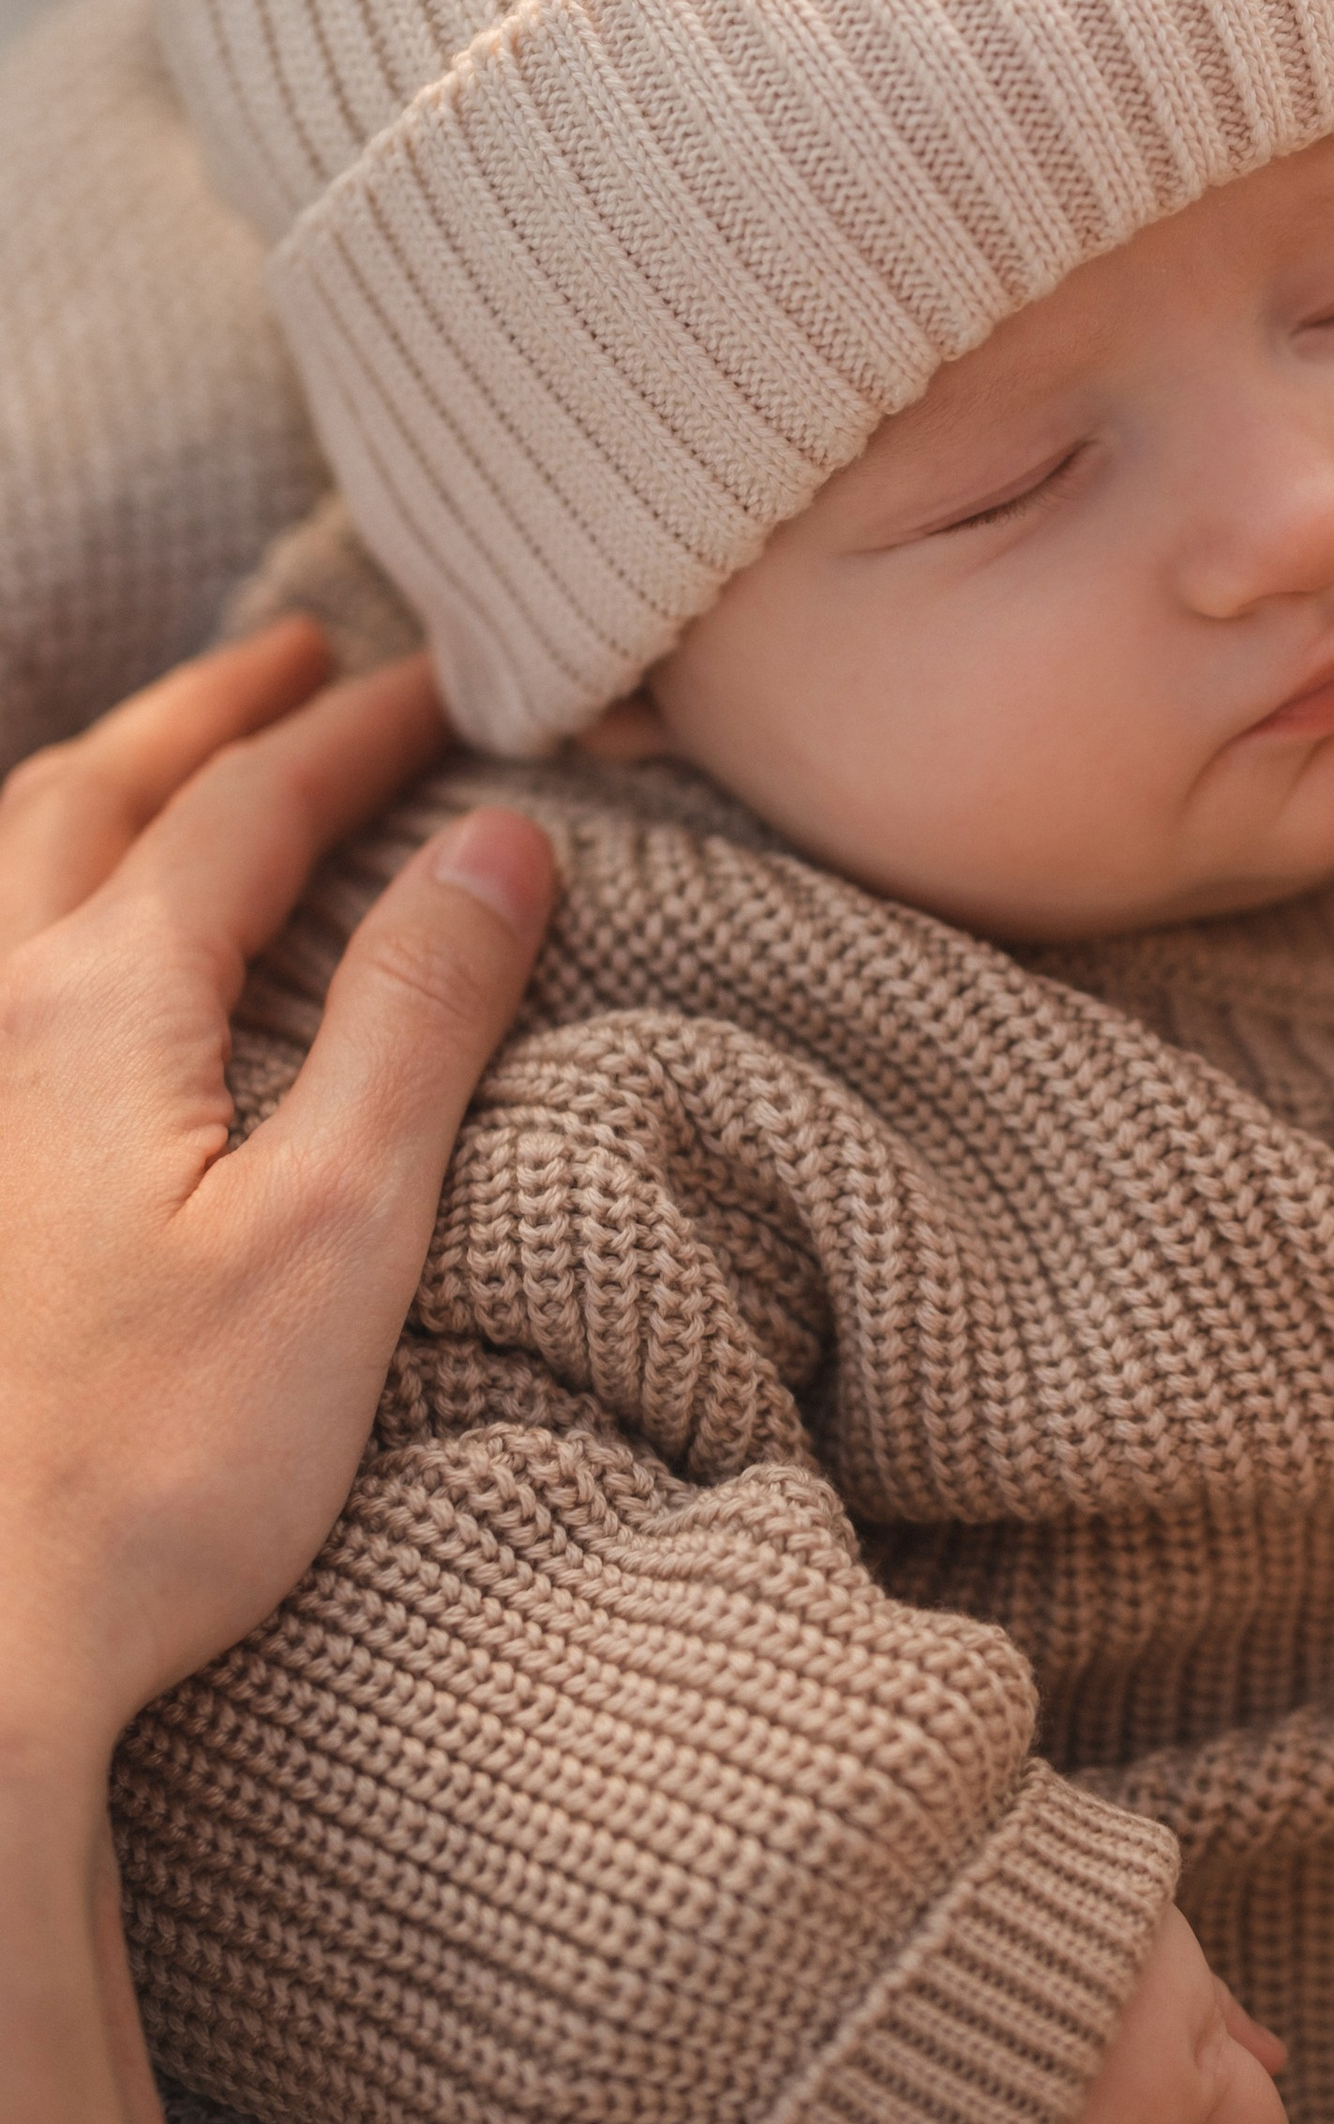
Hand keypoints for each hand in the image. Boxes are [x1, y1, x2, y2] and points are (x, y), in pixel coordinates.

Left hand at [0, 618, 553, 1778]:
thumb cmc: (159, 1466)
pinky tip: (42, 954)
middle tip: (294, 657)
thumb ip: (415, 1019)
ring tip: (165, 760)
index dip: (354, 734)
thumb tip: (496, 842)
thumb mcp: (341, 1232)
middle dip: (205, 713)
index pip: (245, 813)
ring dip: (94, 782)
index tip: (450, 686)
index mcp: (93, 1009)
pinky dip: (14, 897)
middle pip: (89, 798)